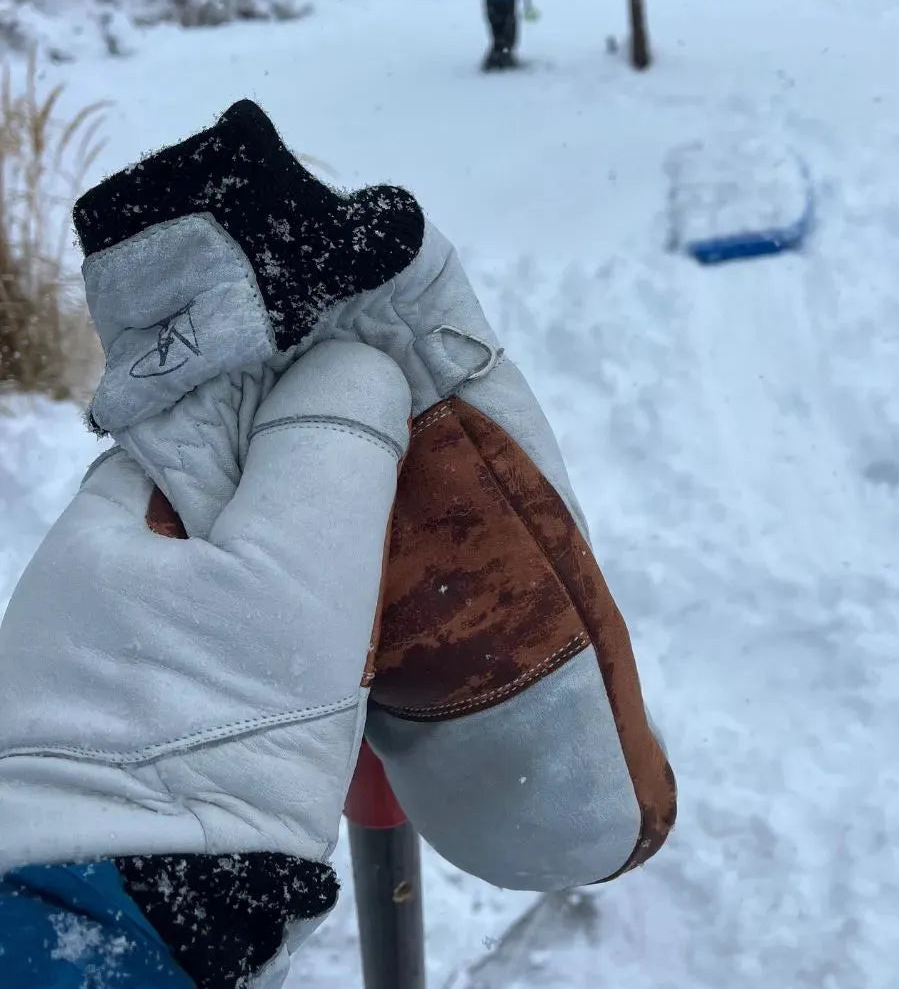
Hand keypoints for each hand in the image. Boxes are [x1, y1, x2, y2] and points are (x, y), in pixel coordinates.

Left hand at [0, 341, 409, 874]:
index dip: (310, 390)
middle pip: (251, 480)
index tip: (386, 391)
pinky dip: (325, 607)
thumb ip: (330, 437)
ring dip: (338, 544)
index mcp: (119, 509)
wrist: (159, 906)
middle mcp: (119, 564)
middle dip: (334, 469)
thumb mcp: (290, 558)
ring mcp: (146, 634)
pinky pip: (270, 616)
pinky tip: (376, 616)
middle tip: (418, 470)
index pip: (224, 407)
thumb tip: (363, 354)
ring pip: (266, 552)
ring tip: (418, 539)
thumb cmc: (217, 717)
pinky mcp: (186, 693)